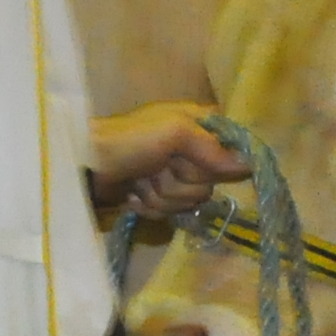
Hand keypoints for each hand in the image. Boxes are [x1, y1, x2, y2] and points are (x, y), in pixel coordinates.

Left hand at [88, 101, 248, 218]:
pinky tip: (132, 193)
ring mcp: (170, 174)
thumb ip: (212, 149)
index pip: (231, 147)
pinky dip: (148, 205)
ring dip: (161, 195)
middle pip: (209, 181)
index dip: (218, 160)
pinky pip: (169, 212)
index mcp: (196, 123)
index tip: (198, 160)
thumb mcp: (174, 133)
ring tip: (140, 180)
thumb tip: (249, 166)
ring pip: (189, 200)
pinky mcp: (154, 196)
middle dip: (181, 180)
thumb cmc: (129, 140)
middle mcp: (188, 148)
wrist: (85, 166)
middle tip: (159, 167)